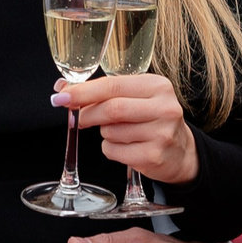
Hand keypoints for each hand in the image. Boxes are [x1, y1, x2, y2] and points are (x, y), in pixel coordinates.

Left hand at [54, 72, 198, 183]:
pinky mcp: (154, 156)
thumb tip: (62, 88)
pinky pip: (114, 151)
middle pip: (111, 109)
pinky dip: (110, 149)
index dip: (83, 92)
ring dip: (105, 133)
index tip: (61, 96)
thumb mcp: (135, 97)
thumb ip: (102, 91)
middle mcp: (164, 108)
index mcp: (158, 86)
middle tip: (79, 119)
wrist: (180, 151)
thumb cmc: (151, 119)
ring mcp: (162, 134)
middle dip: (88, 114)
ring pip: (110, 132)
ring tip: (120, 132)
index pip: (113, 85)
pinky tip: (126, 147)